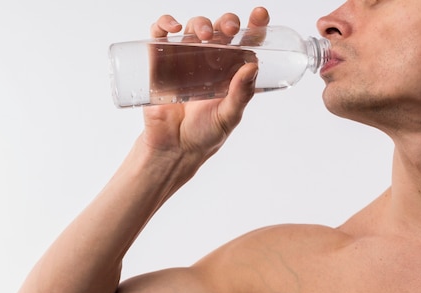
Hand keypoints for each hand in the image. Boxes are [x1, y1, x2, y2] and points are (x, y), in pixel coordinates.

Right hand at [141, 8, 269, 167]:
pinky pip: (160, 36)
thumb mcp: (228, 116)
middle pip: (220, 30)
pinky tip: (173, 27)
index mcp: (230, 72)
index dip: (255, 26)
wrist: (172, 149)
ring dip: (200, 22)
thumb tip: (252, 66)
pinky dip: (164, 24)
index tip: (260, 15)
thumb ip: (241, 94)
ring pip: (193, 28)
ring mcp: (184, 60)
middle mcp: (208, 62)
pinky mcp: (160, 63)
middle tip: (229, 29)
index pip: (245, 43)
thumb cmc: (203, 135)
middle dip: (226, 21)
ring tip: (204, 34)